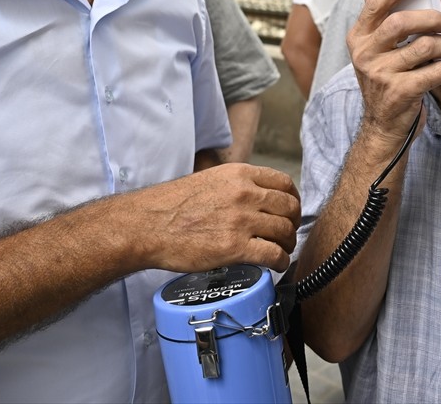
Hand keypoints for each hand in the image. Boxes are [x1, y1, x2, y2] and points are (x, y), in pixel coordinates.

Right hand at [125, 163, 299, 272]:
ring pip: (284, 231)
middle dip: (293, 223)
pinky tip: (275, 265)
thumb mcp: (209, 180)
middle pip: (289, 207)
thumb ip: (235, 186)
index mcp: (239, 175)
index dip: (293, 199)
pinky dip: (280, 261)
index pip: (284, 183)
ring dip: (287, 243)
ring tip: (281, 250)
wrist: (147, 225)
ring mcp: (241, 220)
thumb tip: (255, 199)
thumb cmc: (171, 206)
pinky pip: (273, 254)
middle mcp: (244, 194)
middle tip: (287, 233)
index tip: (290, 210)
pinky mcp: (234, 247)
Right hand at [347, 0, 440, 146]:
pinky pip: (436, 71)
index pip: (376, 5)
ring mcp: (381, 75)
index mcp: (358, 39)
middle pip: (402, 22)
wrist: (383, 126)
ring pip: (426, 46)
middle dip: (434, 18)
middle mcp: (364, 55)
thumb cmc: (385, 81)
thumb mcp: (372, 52)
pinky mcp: (400, 92)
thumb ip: (376, 23)